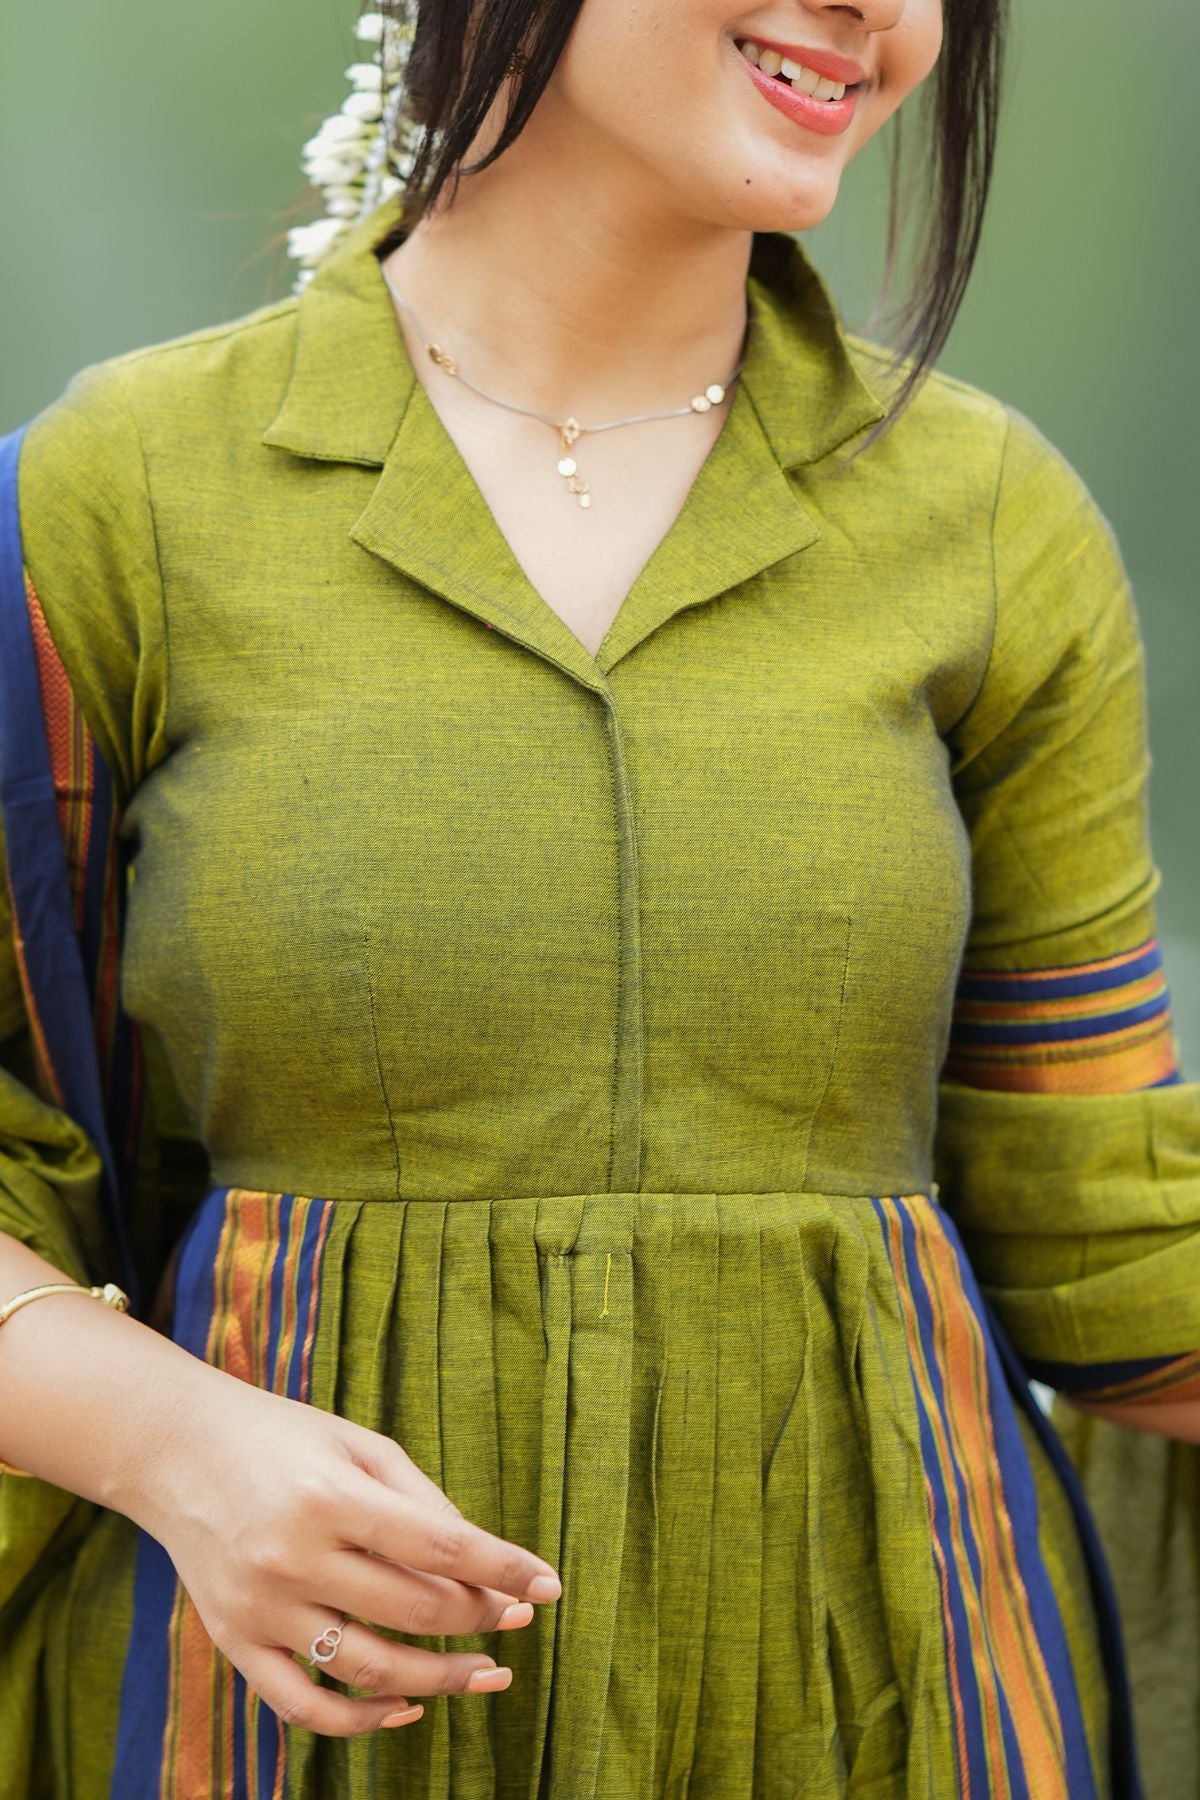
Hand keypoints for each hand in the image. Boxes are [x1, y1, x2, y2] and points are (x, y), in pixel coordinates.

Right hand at [136, 1370, 560, 1736]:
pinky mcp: (235, 1642)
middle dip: (481, 1619)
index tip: (548, 1586)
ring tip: (487, 1672)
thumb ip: (422, 1501)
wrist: (174, 1450)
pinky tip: (410, 1705)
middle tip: (519, 1619)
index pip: (441, 1548)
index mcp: (332, 1495)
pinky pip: (304, 1707)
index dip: (504, 1569)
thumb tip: (482, 1562)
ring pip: (369, 1670)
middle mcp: (295, 1557)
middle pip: (413, 1612)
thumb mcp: (359, 1444)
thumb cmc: (283, 1437)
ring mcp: (261, 1608)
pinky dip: (362, 1720)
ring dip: (441, 1679)